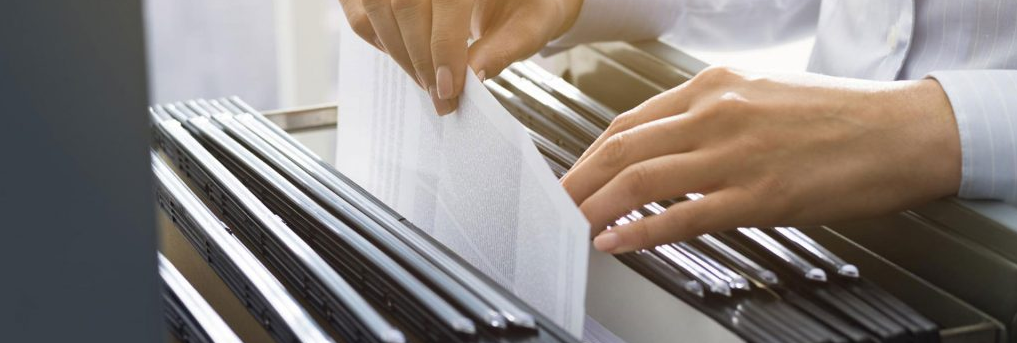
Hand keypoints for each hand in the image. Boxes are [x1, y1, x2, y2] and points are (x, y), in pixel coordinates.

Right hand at [338, 0, 582, 114]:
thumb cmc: (528, 4)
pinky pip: (362, 7)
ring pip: (378, 6)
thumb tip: (473, 77)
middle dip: (419, 58)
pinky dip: (378, 36)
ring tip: (425, 80)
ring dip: (397, 53)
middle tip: (438, 94)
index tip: (448, 87)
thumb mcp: (531, 24)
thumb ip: (503, 48)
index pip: (447, 1)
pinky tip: (405, 56)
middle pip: (405, 4)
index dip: (443, 47)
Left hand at [561, 66, 961, 253]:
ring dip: (596, 206)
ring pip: (640, 180)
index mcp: (714, 86)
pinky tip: (617, 243)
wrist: (903, 131)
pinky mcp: (758, 196)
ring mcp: (734, 155)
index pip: (630, 121)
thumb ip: (710, 115)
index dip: (592, 152)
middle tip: (554, 203)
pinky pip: (682, 217)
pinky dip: (640, 232)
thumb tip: (667, 143)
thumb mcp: (762, 94)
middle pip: (621, 148)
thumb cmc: (839, 114)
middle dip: (578, 180)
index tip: (576, 173)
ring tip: (573, 226)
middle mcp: (715, 113)